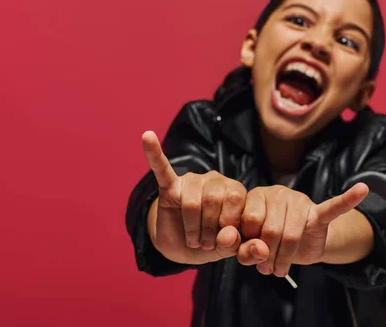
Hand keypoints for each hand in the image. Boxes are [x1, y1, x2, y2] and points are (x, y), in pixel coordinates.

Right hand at [142, 131, 268, 264]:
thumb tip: (230, 237)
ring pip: (192, 201)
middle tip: (206, 244)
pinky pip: (162, 168)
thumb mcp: (228, 248)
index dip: (229, 223)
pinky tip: (147, 136)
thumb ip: (237, 245)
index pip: (236, 199)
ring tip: (194, 239)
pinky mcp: (170, 187)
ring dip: (192, 227)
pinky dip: (154, 153)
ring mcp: (192, 181)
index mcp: (235, 191)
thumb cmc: (212, 243)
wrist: (183, 247)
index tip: (224, 241)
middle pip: (214, 198)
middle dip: (210, 227)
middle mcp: (216, 180)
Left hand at [237, 183, 368, 276]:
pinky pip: (333, 206)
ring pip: (292, 235)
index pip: (251, 221)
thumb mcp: (252, 245)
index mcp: (257, 196)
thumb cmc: (268, 241)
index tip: (253, 254)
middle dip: (268, 255)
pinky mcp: (318, 212)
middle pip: (271, 230)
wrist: (297, 243)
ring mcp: (299, 201)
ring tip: (280, 270)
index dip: (251, 243)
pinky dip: (348, 199)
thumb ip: (247, 250)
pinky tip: (362, 190)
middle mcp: (278, 192)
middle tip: (267, 270)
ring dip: (285, 258)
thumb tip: (259, 253)